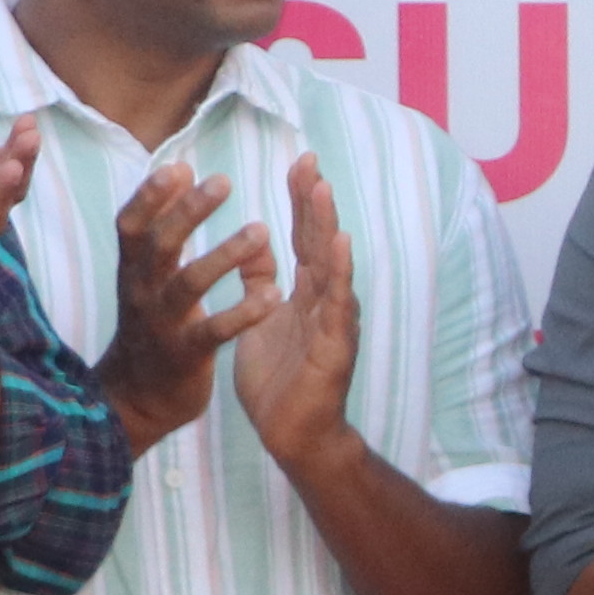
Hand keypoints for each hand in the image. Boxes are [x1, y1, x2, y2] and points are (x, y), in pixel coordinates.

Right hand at [98, 160, 280, 453]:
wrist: (139, 396)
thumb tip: (176, 171)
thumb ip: (161, 228)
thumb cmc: (153, 323)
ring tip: (261, 231)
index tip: (179, 166)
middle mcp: (142, 292)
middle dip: (189, 212)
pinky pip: (215, 331)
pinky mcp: (186, 355)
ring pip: (188, 285)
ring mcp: (162, 324)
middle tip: (224, 181)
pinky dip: (243, 312)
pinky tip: (273, 295)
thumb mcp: (148, 275)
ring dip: (224, 255)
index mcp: (134, 270)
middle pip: (159, 245)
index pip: (132, 225)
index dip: (150, 195)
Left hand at [223, 156, 364, 476]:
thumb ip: (261, 284)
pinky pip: (336, 303)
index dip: (301, 202)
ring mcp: (333, 321)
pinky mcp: (335, 345)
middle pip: (319, 241)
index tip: (298, 164)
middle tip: (308, 160)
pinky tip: (339, 243)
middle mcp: (323, 300)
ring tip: (321, 189)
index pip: (303, 238)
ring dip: (327, 226)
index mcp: (304, 294)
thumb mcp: (261, 321)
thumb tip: (254, 246)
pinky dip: (339, 271)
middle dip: (314, 201)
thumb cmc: (279, 382)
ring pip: (331, 265)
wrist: (293, 434)